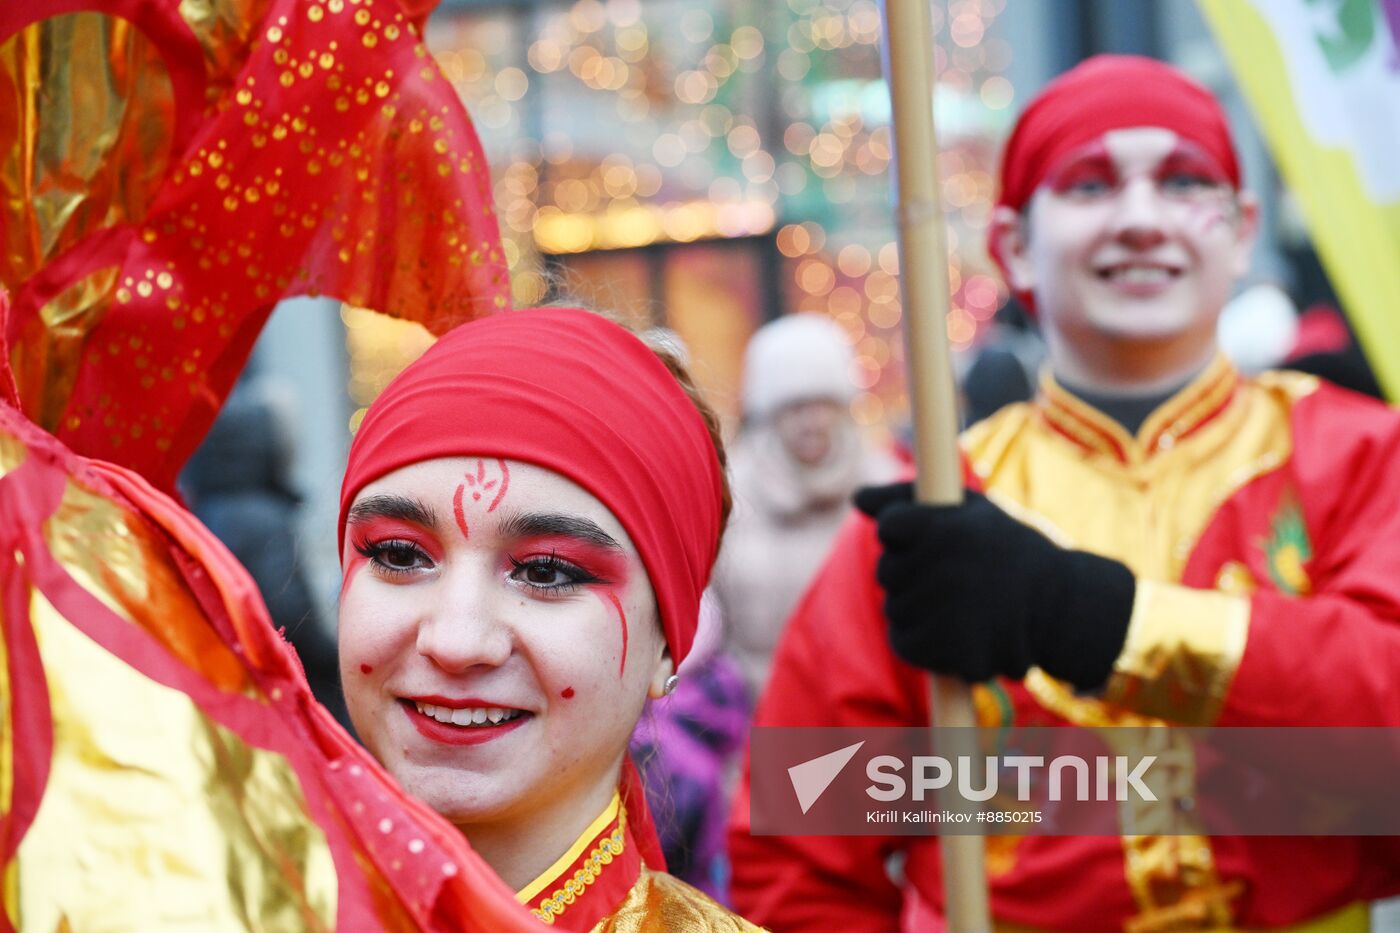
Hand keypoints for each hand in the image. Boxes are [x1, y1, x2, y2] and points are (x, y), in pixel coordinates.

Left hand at [853, 482, 1134, 689]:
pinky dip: (919, 641)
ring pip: (894, 606)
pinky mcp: (941, 650)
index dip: (907, 533)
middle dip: (911, 571)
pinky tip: (953, 630)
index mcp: (944, 527)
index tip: (937, 539)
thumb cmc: (1010, 551)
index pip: (889, 526)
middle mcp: (940, 567)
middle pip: (886, 569)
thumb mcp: (969, 510)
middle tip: (958, 575)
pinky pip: (903, 641)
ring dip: (917, 607)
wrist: (1061, 609)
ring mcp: (940, 611)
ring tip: (962, 603)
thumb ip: (906, 499)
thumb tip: (856, 498)